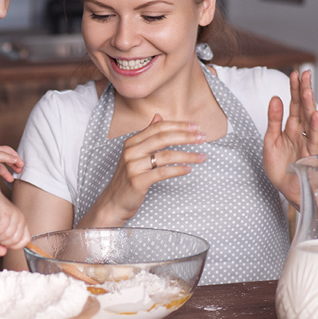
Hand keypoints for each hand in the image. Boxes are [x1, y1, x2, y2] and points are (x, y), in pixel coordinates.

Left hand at [0, 143, 23, 181]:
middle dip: (14, 164)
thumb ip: (4, 157)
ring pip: (1, 166)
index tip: (22, 165)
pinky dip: (1, 175)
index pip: (9, 152)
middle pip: (7, 158)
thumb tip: (15, 159)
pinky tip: (2, 179)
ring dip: (8, 171)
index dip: (16, 158)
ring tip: (13, 178)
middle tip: (20, 170)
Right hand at [0, 193, 30, 256]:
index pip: (25, 240)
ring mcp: (14, 215)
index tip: (5, 242)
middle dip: (3, 241)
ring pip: (8, 235)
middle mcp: (21, 219)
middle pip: (15, 240)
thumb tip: (1, 253)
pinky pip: (2, 228)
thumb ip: (0, 242)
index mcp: (22, 223)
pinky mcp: (6, 212)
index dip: (14, 245)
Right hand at [83, 114, 206, 226]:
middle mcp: (131, 151)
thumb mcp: (135, 153)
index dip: (178, 125)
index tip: (196, 127)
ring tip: (202, 157)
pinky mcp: (137, 181)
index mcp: (132, 142)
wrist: (114, 201)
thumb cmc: (128, 177)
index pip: (158, 127)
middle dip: (186, 137)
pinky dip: (178, 170)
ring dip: (187, 155)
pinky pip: (162, 173)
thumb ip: (147, 135)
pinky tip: (188, 169)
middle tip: (203, 138)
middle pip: (163, 138)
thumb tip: (159, 117)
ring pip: (165, 155)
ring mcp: (133, 166)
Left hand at [264, 70, 317, 204]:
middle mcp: (300, 133)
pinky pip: (312, 139)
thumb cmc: (279, 167)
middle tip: (305, 74)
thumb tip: (275, 98)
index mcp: (290, 128)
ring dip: (309, 105)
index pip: (293, 105)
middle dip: (304, 91)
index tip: (295, 73)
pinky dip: (314, 127)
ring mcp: (306, 143)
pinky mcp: (309, 155)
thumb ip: (273, 120)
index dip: (294, 90)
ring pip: (309, 121)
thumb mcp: (270, 141)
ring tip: (308, 90)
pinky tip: (315, 115)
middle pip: (303, 108)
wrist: (285, 189)